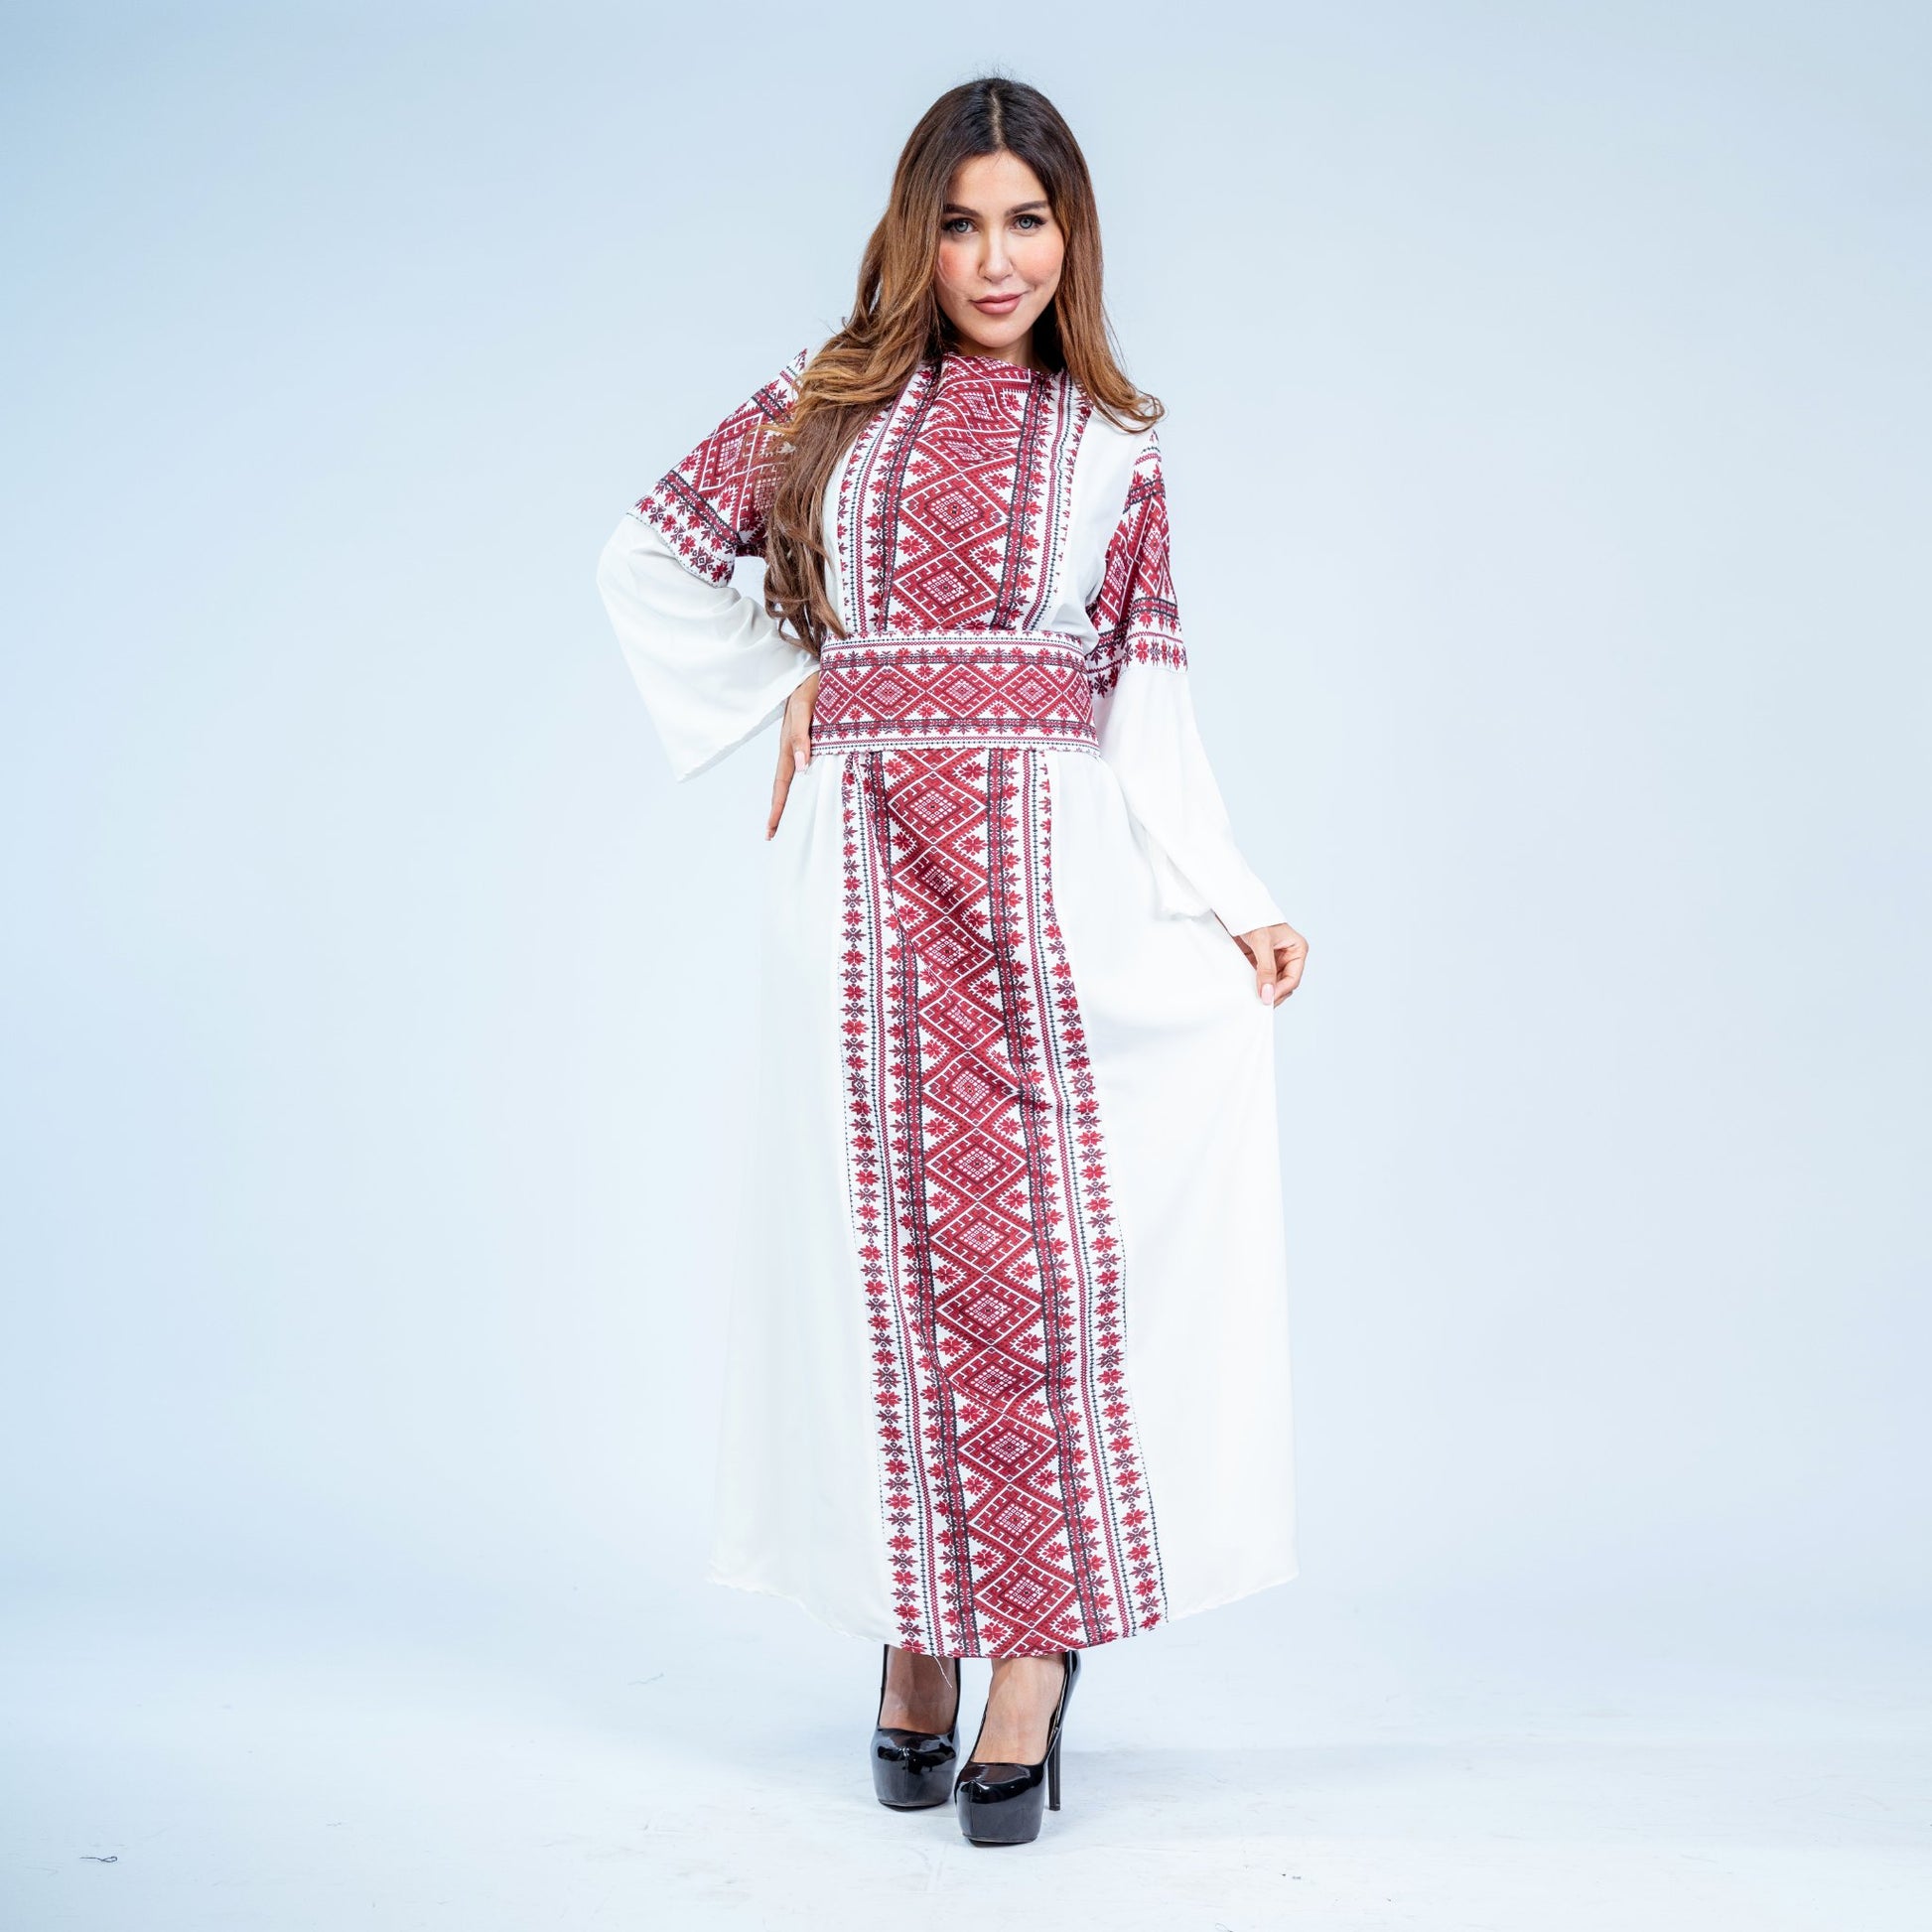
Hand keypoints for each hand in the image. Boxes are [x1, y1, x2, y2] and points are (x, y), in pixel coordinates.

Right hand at [766, 667, 820, 839]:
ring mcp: (801, 739)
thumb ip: (801, 735)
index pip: (782, 784)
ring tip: (789, 816)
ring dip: (789, 795)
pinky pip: (805, 760)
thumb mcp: (806, 707)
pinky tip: (808, 783)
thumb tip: (801, 767)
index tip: (770, 832)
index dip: (777, 809)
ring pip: (793, 773)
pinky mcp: (811, 732)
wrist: (815, 662)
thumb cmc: (812, 681)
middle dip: (779, 809)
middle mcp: (793, 745)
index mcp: (789, 743)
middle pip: (783, 783)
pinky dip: (804, 778)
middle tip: (773, 834)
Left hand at [1236, 922, 1307, 1008]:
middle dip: (1273, 994)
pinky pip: (1259, 979)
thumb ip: (1266, 969)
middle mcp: (1288, 956)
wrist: (1235, 906)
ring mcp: (1273, 960)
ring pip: (1272, 984)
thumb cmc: (1254, 916)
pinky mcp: (1258, 961)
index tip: (1267, 1000)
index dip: (1280, 991)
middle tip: (1259, 1004)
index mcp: (1297, 949)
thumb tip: (1268, 994)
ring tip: (1252, 1000)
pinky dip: (1254, 986)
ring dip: (1263, 991)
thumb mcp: (1262, 943)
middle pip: (1284, 984)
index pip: (1293, 978)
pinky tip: (1246, 991)